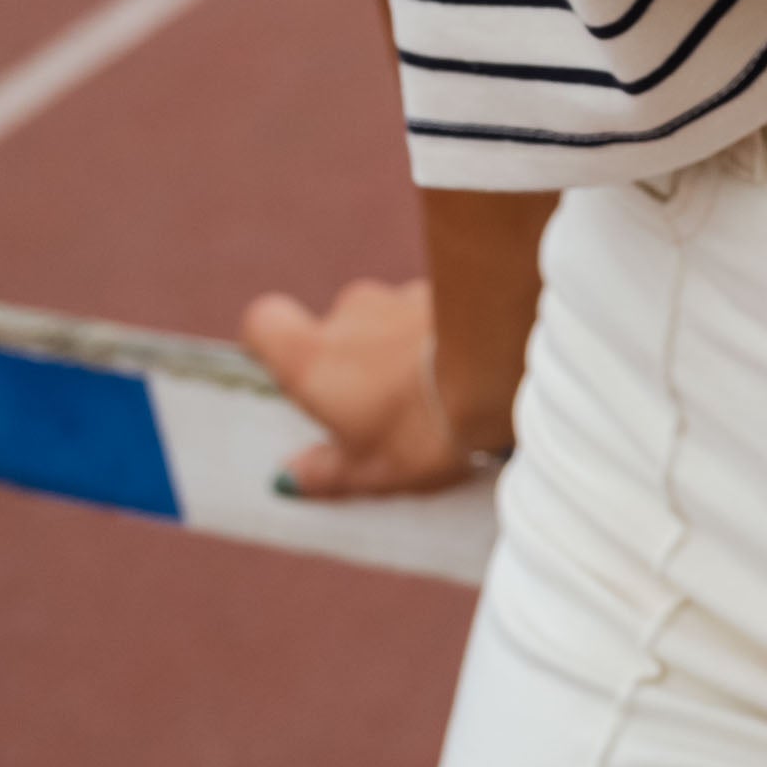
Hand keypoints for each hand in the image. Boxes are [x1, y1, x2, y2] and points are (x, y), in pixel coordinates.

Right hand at [239, 275, 501, 499]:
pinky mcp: (447, 288)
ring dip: (400, 347)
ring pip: (386, 319)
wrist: (504, 370)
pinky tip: (467, 369)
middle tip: (383, 404)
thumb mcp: (373, 470)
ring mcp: (398, 296)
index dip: (271, 344)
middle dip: (354, 359)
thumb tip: (290, 478)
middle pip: (335, 327)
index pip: (262, 322)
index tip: (292, 373)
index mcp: (313, 358)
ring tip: (434, 391)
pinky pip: (429, 311)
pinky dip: (439, 334)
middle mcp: (348, 314)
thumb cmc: (428, 426)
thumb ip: (326, 472)